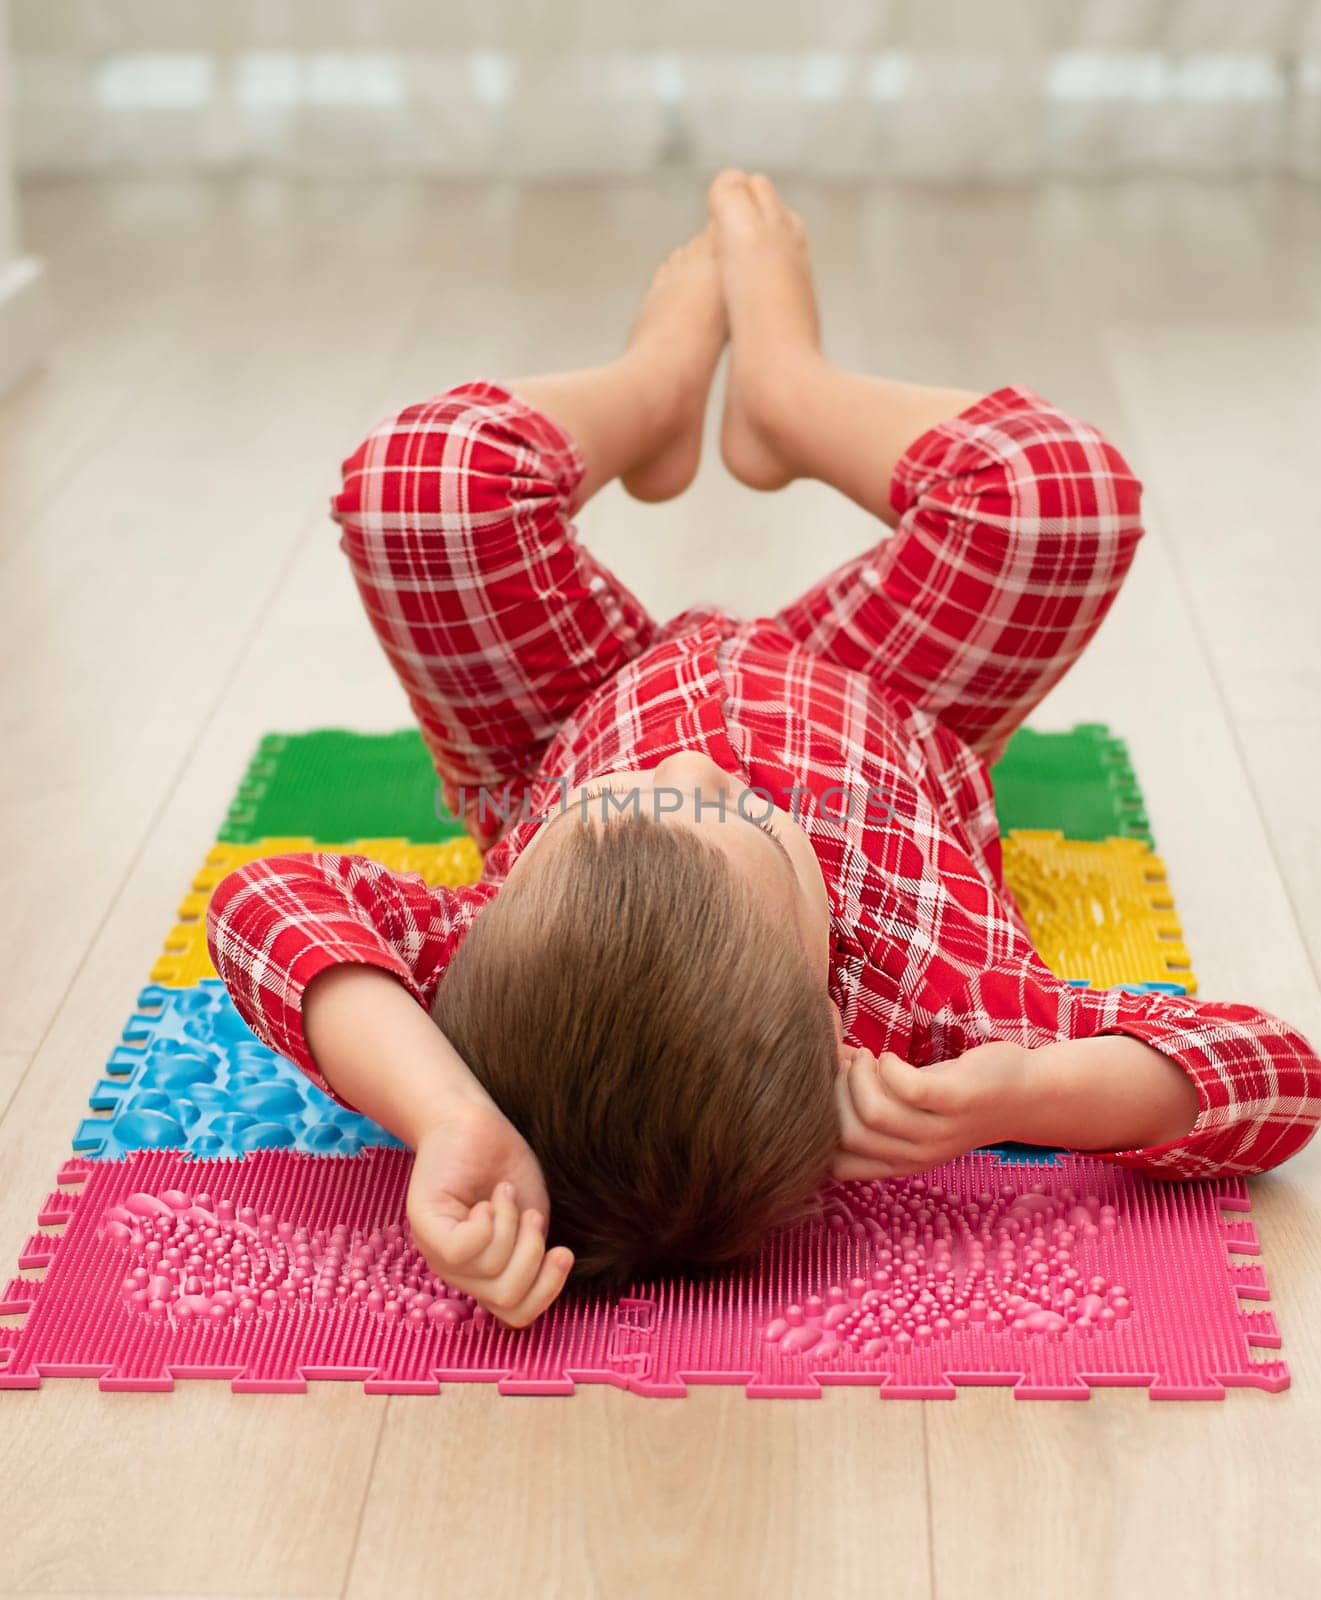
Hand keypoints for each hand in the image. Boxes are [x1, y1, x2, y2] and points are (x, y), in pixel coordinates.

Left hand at [406, 1099, 574, 1328]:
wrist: (478, 1122)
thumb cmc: (505, 1167)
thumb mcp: (531, 1219)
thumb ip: (533, 1256)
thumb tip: (544, 1287)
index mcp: (484, 1275)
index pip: (515, 1316)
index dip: (547, 1292)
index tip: (564, 1252)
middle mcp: (457, 1272)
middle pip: (507, 1299)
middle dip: (533, 1254)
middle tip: (530, 1214)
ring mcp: (436, 1252)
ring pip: (489, 1271)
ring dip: (512, 1226)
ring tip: (505, 1194)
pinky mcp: (425, 1225)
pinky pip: (463, 1250)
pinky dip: (490, 1221)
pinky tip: (488, 1198)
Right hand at [831, 1041, 1024, 1179]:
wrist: (1024, 1095)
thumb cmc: (954, 1098)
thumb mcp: (909, 1114)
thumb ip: (869, 1103)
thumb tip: (820, 1066)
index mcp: (899, 1162)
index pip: (838, 1166)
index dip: (821, 1125)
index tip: (830, 1092)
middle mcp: (916, 1156)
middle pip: (847, 1134)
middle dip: (835, 1092)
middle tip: (847, 1066)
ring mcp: (938, 1132)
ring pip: (873, 1113)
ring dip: (858, 1076)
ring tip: (867, 1058)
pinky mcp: (957, 1102)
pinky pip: (905, 1087)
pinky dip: (888, 1066)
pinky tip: (892, 1057)